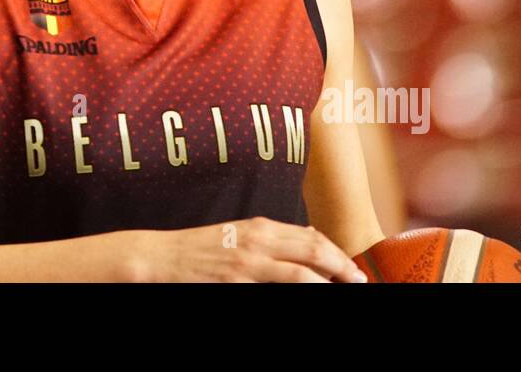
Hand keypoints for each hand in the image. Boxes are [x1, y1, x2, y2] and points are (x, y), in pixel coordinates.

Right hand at [129, 216, 370, 282]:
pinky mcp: (237, 281)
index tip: (352, 268)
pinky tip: (312, 294)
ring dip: (328, 281)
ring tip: (345, 289)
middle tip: (359, 281)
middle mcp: (258, 239)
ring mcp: (248, 262)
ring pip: (302, 271)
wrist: (161, 257)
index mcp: (260, 227)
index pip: (310, 236)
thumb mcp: (237, 237)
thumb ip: (267, 243)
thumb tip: (301, 248)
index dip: (336, 252)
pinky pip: (279, 288)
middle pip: (314, 250)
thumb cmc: (199, 250)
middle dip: (342, 266)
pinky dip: (301, 291)